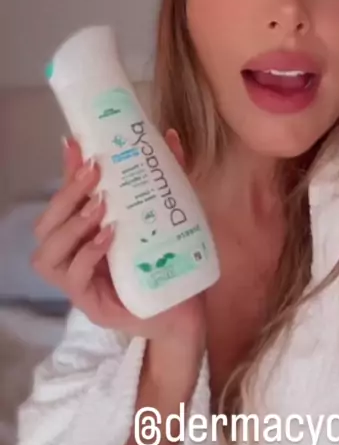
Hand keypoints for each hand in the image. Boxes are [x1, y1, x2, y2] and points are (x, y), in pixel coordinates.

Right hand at [31, 131, 205, 350]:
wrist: (186, 308)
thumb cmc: (170, 261)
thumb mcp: (166, 213)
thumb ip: (164, 178)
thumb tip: (167, 136)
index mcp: (85, 234)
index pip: (65, 201)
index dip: (66, 172)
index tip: (76, 143)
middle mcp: (73, 257)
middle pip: (45, 226)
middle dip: (65, 195)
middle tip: (94, 172)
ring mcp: (77, 283)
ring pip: (47, 254)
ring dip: (71, 225)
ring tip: (99, 206)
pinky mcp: (89, 304)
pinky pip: (73, 278)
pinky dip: (87, 254)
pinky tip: (107, 236)